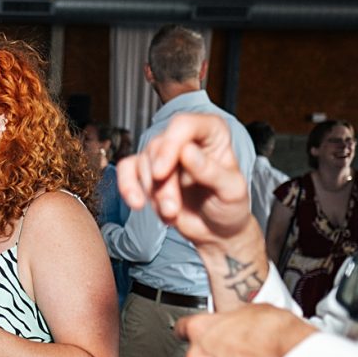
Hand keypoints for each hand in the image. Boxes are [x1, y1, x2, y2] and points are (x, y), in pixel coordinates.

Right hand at [117, 113, 254, 252]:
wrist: (216, 231)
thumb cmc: (229, 207)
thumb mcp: (231, 190)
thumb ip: (210, 171)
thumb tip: (186, 151)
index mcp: (212, 132)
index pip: (183, 125)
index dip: (169, 145)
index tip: (161, 173)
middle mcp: (186, 139)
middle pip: (159, 147)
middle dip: (162, 183)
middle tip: (172, 209)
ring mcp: (165, 155)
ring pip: (144, 162)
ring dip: (152, 193)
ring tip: (171, 214)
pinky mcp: (148, 171)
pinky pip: (127, 170)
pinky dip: (127, 187)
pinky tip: (137, 203)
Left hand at [176, 304, 316, 356]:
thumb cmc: (277, 334)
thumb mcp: (251, 310)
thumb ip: (231, 319)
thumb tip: (233, 321)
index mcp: (200, 330)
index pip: (183, 328)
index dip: (193, 329)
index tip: (197, 330)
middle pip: (198, 353)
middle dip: (213, 350)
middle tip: (236, 345)